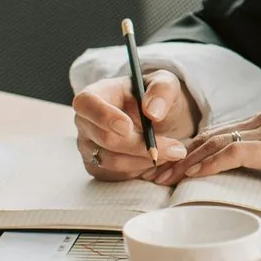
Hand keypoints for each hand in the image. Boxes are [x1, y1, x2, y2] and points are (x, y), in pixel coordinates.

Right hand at [71, 72, 197, 180]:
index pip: (86, 104)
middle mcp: (85, 122)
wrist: (157, 120)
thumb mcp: (166, 84)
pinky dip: (139, 171)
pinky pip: (116, 175)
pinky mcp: (96, 166)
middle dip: (141, 145)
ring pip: (112, 161)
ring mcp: (88, 146)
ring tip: (171, 152)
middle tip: (175, 148)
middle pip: (105, 139)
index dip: (104, 116)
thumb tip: (152, 112)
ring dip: (144, 160)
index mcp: (95, 94)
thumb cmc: (155, 98)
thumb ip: (162, 90)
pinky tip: (154, 159)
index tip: (128, 126)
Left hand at [149, 110, 260, 188]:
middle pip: (207, 137)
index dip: (189, 150)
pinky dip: (208, 164)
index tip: (167, 166)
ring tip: (161, 179)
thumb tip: (258, 178)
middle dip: (175, 156)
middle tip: (150, 174)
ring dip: (183, 162)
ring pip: (214, 143)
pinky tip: (191, 175)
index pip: (217, 134)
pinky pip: (233, 154)